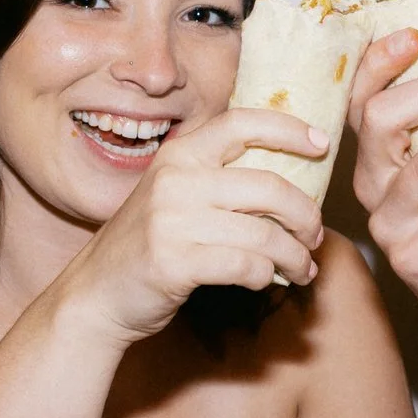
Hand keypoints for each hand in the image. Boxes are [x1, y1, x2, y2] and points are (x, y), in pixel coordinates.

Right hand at [53, 108, 327, 345]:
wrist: (95, 295)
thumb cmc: (147, 245)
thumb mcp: (173, 196)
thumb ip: (217, 179)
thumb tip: (292, 180)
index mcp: (179, 154)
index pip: (240, 123)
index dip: (287, 129)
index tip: (322, 143)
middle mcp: (175, 180)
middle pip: (269, 186)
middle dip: (306, 215)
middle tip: (315, 235)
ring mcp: (172, 221)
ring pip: (265, 234)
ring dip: (295, 255)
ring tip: (303, 268)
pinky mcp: (175, 262)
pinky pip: (246, 266)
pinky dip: (267, 276)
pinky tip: (266, 280)